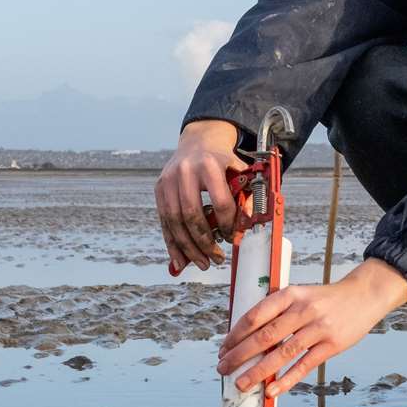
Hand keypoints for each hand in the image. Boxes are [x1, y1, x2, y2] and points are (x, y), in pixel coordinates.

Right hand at [156, 120, 245, 271]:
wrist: (197, 142)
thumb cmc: (222, 161)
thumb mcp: (238, 170)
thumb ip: (245, 195)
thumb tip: (247, 225)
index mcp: (209, 165)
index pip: (220, 202)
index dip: (228, 224)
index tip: (232, 236)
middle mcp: (185, 172)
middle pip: (192, 215)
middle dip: (205, 242)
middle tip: (217, 259)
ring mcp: (168, 181)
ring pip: (175, 222)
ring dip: (188, 248)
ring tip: (203, 263)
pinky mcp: (159, 189)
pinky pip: (164, 222)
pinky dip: (172, 244)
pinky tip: (180, 260)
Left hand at [216, 259, 406, 397]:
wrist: (363, 296)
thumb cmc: (324, 299)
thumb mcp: (300, 295)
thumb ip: (277, 311)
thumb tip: (247, 337)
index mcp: (290, 295)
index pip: (255, 316)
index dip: (236, 334)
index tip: (223, 349)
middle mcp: (302, 310)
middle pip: (265, 336)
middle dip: (240, 355)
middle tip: (223, 369)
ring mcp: (318, 328)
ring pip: (282, 353)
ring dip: (258, 371)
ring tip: (240, 384)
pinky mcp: (332, 345)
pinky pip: (304, 365)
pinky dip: (286, 380)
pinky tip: (271, 391)